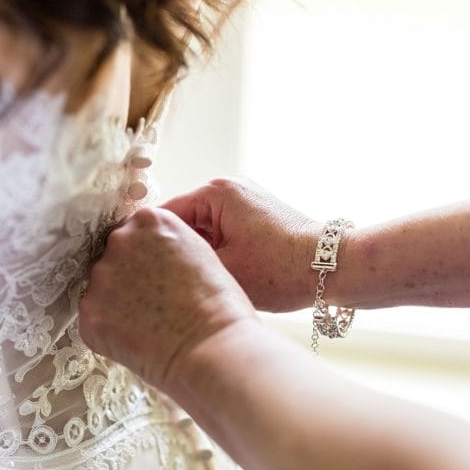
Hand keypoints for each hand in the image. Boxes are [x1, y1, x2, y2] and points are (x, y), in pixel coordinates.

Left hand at [78, 207, 255, 393]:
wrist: (213, 347)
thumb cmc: (216, 304)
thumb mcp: (196, 250)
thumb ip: (163, 242)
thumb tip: (146, 254)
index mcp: (149, 219)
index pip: (132, 231)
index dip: (143, 256)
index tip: (153, 274)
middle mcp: (120, 240)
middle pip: (114, 255)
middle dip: (127, 276)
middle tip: (152, 302)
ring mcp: (102, 275)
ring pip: (102, 286)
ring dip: (117, 302)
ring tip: (148, 322)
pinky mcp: (90, 310)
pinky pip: (94, 317)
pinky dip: (109, 329)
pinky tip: (136, 337)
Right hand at [164, 178, 319, 311]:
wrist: (333, 269)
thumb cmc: (281, 270)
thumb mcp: (223, 269)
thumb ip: (184, 261)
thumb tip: (157, 264)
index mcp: (215, 191)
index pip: (166, 214)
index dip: (150, 244)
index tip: (137, 270)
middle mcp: (228, 187)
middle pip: (184, 220)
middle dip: (178, 249)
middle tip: (164, 282)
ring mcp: (243, 199)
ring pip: (203, 228)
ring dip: (198, 252)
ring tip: (192, 282)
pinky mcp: (255, 213)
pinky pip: (221, 230)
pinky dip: (217, 250)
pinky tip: (217, 277)